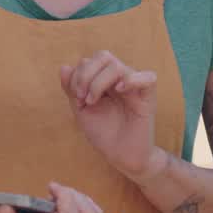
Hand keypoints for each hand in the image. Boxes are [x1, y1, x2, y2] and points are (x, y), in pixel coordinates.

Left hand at [59, 50, 164, 181]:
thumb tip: (64, 67)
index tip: (76, 98)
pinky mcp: (148, 98)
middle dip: (86, 74)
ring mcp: (134, 87)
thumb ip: (72, 90)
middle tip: (82, 97)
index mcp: (104, 80)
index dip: (78, 75)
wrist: (120, 156)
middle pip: (104, 56)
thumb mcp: (82, 111)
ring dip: (99, 82)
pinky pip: (148, 77)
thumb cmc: (104, 134)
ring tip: (93, 101)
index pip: (90, 61)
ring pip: (118, 66)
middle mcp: (119, 79)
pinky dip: (133, 79)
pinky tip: (119, 90)